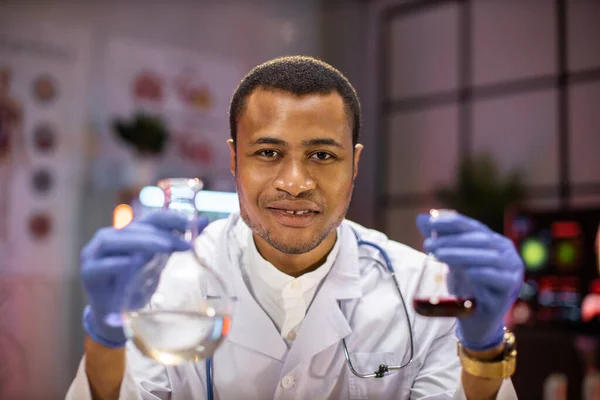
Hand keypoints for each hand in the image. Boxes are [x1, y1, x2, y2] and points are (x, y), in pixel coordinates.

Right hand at [80, 210, 208, 347]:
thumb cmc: (135, 283)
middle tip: (184, 243)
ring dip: (140, 242)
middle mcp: (110, 238)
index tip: (194, 224)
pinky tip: (134, 264)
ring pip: (113, 241)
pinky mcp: (88, 274)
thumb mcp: (158, 261)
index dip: (172, 218)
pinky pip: (101, 267)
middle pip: (134, 228)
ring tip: (164, 248)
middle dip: (161, 234)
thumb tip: (204, 222)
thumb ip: (175, 242)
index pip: (151, 219)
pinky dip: (117, 264)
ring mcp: (94, 255)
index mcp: (128, 232)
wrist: (113, 313)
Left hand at [416, 212, 523, 350]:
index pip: (472, 226)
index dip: (451, 222)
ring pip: (488, 257)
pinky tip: (466, 271)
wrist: (476, 319)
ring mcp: (512, 269)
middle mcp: (506, 251)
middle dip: (451, 240)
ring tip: (437, 254)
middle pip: (479, 239)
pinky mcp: (511, 288)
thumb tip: (421, 217)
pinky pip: (497, 279)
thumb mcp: (450, 259)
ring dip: (461, 254)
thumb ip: (439, 239)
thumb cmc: (465, 285)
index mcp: (493, 240)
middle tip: (428, 244)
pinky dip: (481, 273)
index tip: (429, 222)